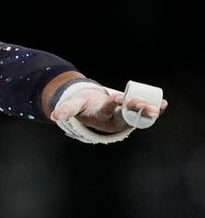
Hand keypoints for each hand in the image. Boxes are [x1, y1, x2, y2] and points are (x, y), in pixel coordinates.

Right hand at [50, 89, 168, 132]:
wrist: (92, 113)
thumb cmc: (84, 106)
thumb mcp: (75, 106)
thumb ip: (66, 110)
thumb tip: (54, 116)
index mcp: (100, 115)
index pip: (107, 110)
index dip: (113, 104)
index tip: (118, 98)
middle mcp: (113, 119)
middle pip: (126, 115)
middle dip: (136, 110)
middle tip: (145, 105)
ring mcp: (124, 119)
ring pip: (137, 116)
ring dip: (148, 112)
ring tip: (157, 107)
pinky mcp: (131, 117)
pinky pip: (144, 115)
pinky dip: (154, 110)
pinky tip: (163, 104)